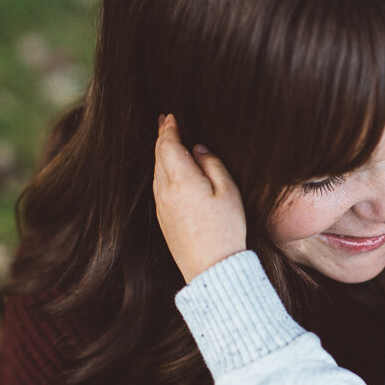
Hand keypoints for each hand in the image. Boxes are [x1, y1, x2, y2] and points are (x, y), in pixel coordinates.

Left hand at [153, 114, 246, 282]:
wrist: (211, 268)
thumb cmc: (225, 229)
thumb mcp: (228, 191)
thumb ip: (211, 164)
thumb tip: (197, 149)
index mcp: (181, 180)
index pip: (168, 145)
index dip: (169, 129)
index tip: (170, 117)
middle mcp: (165, 191)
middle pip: (159, 156)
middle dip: (162, 137)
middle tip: (165, 122)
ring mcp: (161, 206)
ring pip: (157, 172)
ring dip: (162, 154)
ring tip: (168, 141)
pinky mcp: (163, 219)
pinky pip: (160, 187)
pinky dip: (163, 171)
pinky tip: (172, 170)